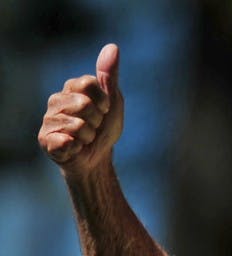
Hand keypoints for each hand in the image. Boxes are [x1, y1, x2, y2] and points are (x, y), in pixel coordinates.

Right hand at [38, 43, 123, 175]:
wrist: (97, 159)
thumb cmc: (104, 129)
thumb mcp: (113, 101)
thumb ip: (110, 76)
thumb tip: (113, 47)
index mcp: (72, 88)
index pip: (88, 84)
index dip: (103, 102)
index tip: (104, 111)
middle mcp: (56, 100)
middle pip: (84, 104)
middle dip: (96, 122)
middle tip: (93, 128)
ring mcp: (49, 119)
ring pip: (78, 125)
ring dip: (88, 137)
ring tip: (84, 139)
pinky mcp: (45, 139)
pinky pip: (67, 141)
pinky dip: (77, 148)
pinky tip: (73, 148)